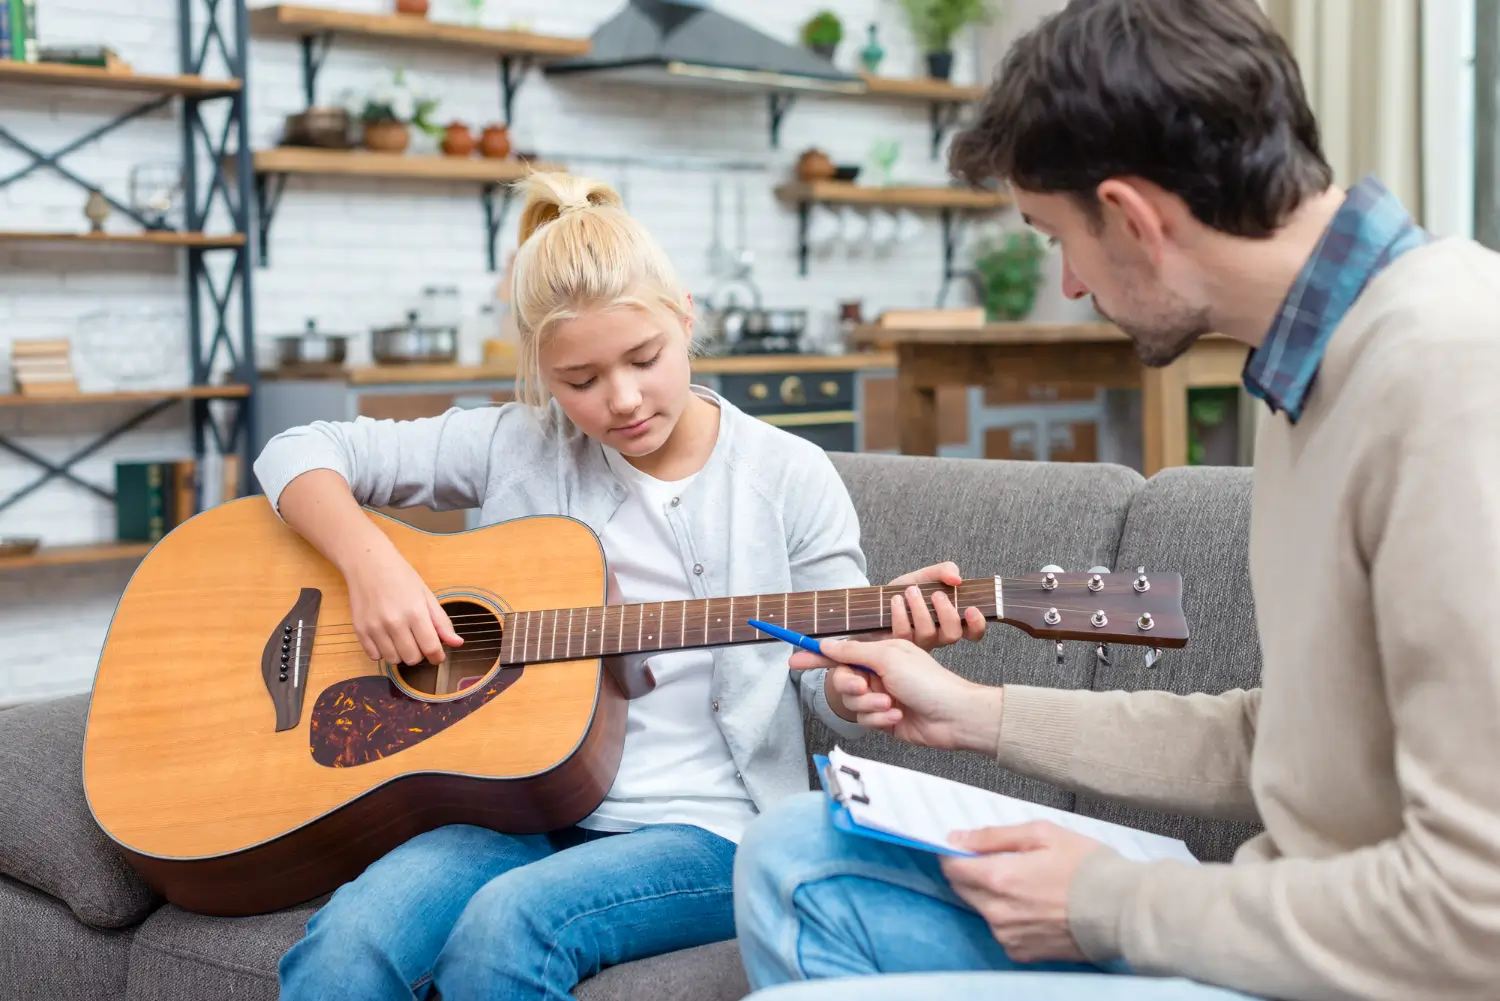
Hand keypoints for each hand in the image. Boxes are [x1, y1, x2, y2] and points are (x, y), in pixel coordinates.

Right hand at [345, 546, 462, 665]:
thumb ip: (441, 621)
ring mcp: (375, 628)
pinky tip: (386, 638)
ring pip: (393, 660)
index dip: (437, 656)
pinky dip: (382, 652)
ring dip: (401, 654)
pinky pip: (374, 656)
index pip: (430, 648)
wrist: (368, 564)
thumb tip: (458, 643)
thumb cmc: (401, 577)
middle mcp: (395, 623)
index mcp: (415, 612)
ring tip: (401, 639)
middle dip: (419, 654)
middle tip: (417, 641)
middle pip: (412, 658)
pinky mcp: (360, 630)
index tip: (438, 655)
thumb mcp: (426, 595)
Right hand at [797, 636, 1001, 751]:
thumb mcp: (888, 657)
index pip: (838, 653)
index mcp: (878, 652)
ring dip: (870, 705)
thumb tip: (826, 645)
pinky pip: (864, 720)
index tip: (793, 658)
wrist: (952, 715)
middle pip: (840, 681)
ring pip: (852, 704)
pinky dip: (879, 719)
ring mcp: (880, 696)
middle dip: (852, 686)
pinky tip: (896, 716)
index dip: (814, 656)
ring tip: (891, 703)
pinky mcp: (883, 719)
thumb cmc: (928, 681)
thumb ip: (853, 651)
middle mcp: (877, 673)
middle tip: (865, 687)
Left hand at [885, 562, 987, 650]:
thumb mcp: (927, 576)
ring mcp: (919, 643)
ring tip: (911, 591)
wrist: (881, 597)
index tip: (971, 609)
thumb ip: (944, 571)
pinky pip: (903, 634)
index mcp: (951, 620)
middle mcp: (938, 635)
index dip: (977, 624)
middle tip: (937, 594)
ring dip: (920, 609)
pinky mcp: (899, 644)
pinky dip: (900, 614)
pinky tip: (896, 600)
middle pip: (952, 635)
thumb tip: (957, 579)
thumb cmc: (909, 589)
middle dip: (946, 613)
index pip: (973, 632)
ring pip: (927, 634)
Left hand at [939, 822, 1106, 963]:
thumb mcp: (1042, 834)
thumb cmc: (1087, 867)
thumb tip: (958, 838)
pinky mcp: (1022, 953)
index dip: (956, 853)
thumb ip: (993, 836)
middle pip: (962, 889)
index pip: (952, 867)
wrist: (1123, 911)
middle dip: (973, 872)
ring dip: (992, 895)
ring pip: (981, 909)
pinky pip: (1001, 930)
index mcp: (998, 879)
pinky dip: (1009, 916)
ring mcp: (1008, 936)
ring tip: (1028, 884)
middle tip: (1004, 861)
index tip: (967, 846)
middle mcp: (997, 912)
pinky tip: (1036, 906)